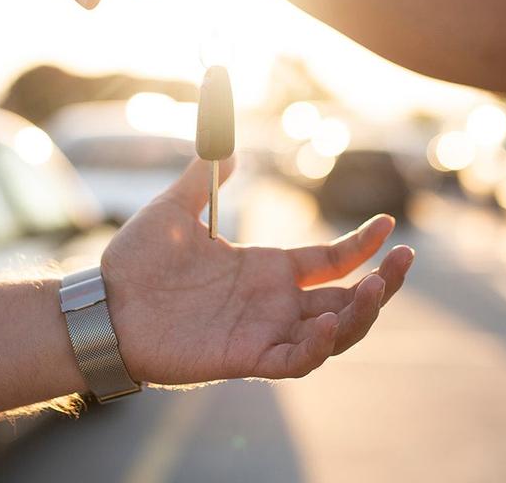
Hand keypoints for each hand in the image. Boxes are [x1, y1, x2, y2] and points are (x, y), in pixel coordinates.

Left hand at [103, 157, 414, 384]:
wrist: (101, 304)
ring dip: (361, 315)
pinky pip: (294, 361)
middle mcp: (273, 303)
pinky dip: (317, 346)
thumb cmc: (135, 262)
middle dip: (383, 283)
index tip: (389, 224)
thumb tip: (226, 143)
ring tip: (376, 288)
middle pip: (347, 299)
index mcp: (265, 269)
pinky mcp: (244, 358)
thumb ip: (204, 175)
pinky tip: (325, 321)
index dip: (363, 246)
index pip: (331, 261)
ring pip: (332, 334)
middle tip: (405, 260)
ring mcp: (262, 332)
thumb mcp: (174, 207)